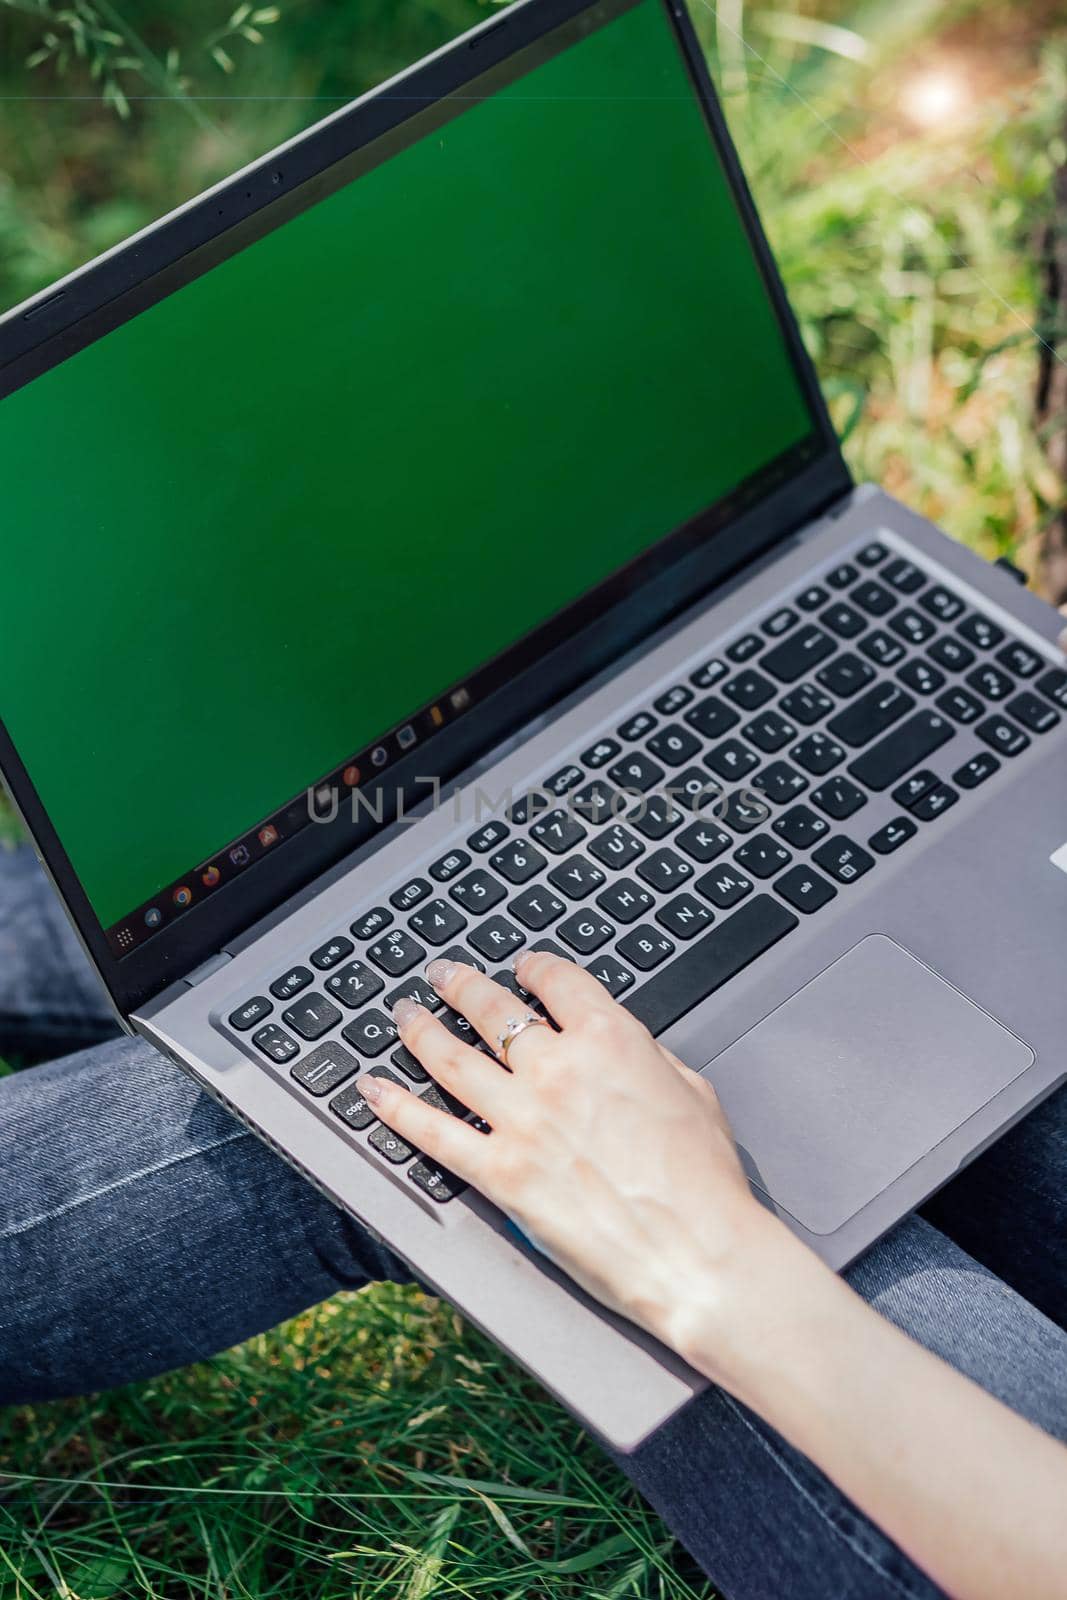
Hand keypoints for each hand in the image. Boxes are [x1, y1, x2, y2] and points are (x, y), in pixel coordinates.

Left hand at [359, 949, 786, 1374]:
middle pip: (491, 1009)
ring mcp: (522, 1120)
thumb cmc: (705, 1182)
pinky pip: (431, 1132)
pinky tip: (371, 1089)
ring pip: (450, 1059)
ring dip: (419, 1030)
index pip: (555, 981)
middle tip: (441, 975)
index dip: (532, 968)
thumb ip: (648, 1057)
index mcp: (610, 1039)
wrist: (698, 1253)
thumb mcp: (692, 1091)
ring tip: (403, 1015)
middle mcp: (557, 1069)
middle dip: (460, 985)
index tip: (521, 968)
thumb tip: (622, 1048)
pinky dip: (393, 1107)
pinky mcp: (500, 1174)